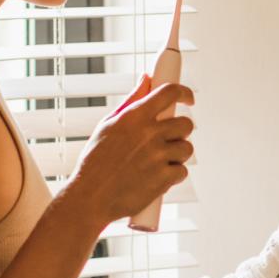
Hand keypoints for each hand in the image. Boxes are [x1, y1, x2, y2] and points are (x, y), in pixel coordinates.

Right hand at [65, 76, 195, 224]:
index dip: (184, 92)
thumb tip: (146, 79)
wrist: (90, 198)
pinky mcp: (164, 178)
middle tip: (166, 141)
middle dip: (180, 131)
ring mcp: (157, 156)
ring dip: (177, 155)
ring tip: (156, 163)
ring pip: (187, 148)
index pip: (169, 92)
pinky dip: (173, 176)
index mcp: (134, 117)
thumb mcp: (107, 125)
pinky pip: (182, 171)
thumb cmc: (96, 162)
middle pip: (186, 124)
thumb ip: (131, 101)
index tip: (188, 98)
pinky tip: (155, 178)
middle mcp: (148, 133)